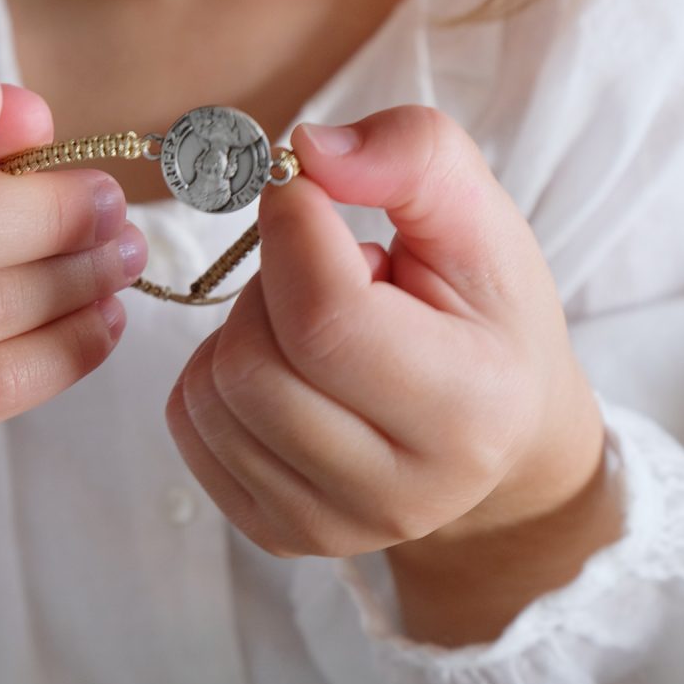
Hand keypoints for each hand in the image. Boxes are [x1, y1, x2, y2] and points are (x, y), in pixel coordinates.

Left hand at [167, 106, 604, 561]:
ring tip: (315, 328)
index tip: (300, 191)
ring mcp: (330, 527)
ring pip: (212, 393)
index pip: (326, 318)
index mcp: (467, 412)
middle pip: (253, 364)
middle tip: (324, 275)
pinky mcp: (278, 533)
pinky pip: (189, 425)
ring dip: (242, 328)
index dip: (290, 231)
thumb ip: (410, 157)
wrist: (493, 434)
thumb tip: (304, 150)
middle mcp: (398, 495)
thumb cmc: (485, 321)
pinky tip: (282, 367)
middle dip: (268, 286)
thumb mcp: (479, 222)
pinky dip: (215, 372)